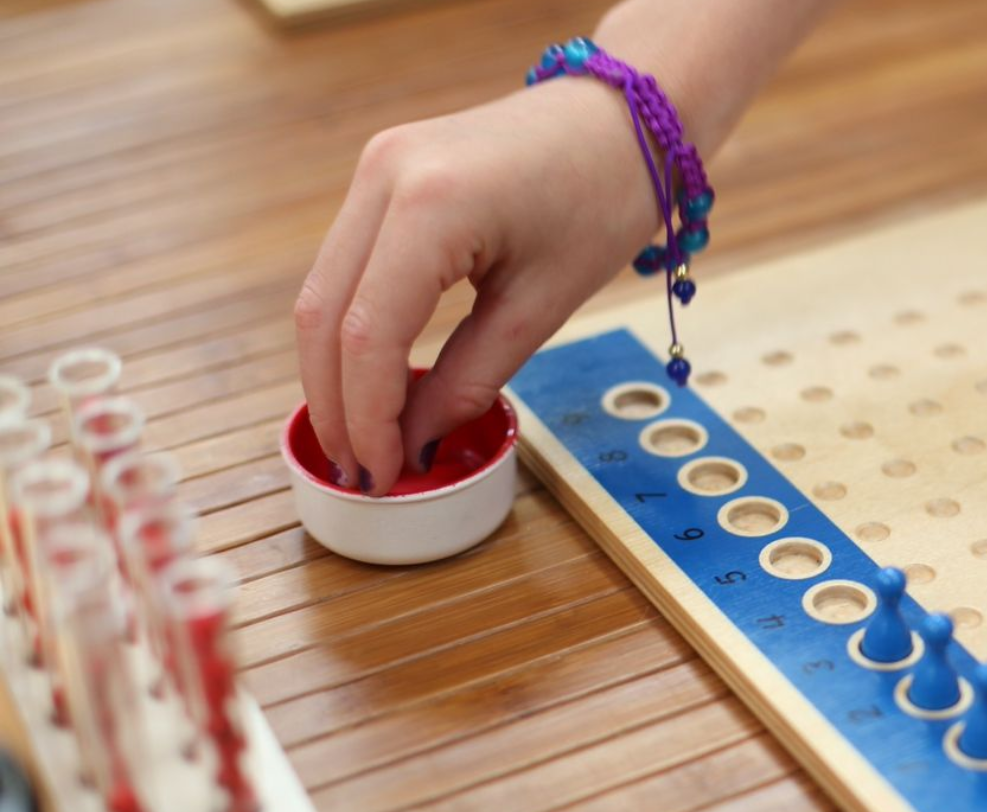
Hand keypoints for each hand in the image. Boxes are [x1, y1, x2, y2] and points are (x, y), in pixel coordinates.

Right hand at [294, 77, 656, 494]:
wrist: (623, 117)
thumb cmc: (603, 197)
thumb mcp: (544, 304)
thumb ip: (470, 377)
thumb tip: (416, 442)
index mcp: (430, 204)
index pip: (366, 334)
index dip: (368, 417)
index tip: (384, 477)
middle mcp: (383, 176)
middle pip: (321, 314)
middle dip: (337, 404)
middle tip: (362, 474)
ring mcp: (375, 168)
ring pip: (321, 291)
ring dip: (335, 372)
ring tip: (366, 441)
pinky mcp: (383, 175)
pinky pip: (347, 267)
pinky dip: (352, 330)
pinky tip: (375, 383)